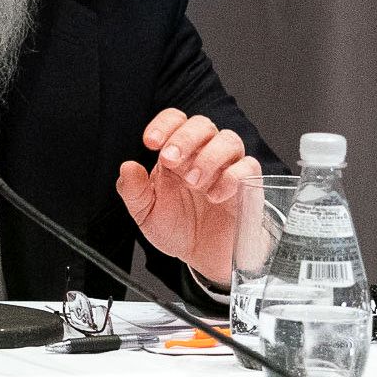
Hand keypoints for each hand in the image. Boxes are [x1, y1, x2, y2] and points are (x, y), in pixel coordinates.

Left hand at [114, 110, 253, 284]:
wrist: (204, 256)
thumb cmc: (178, 227)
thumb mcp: (146, 213)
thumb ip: (134, 191)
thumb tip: (127, 167)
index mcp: (178, 153)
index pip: (176, 120)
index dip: (164, 125)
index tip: (151, 142)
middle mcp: (204, 154)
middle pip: (203, 125)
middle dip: (184, 139)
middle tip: (170, 161)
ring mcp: (228, 168)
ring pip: (228, 140)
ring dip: (207, 157)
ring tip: (192, 182)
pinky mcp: (248, 186)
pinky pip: (248, 167)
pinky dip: (231, 178)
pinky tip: (214, 196)